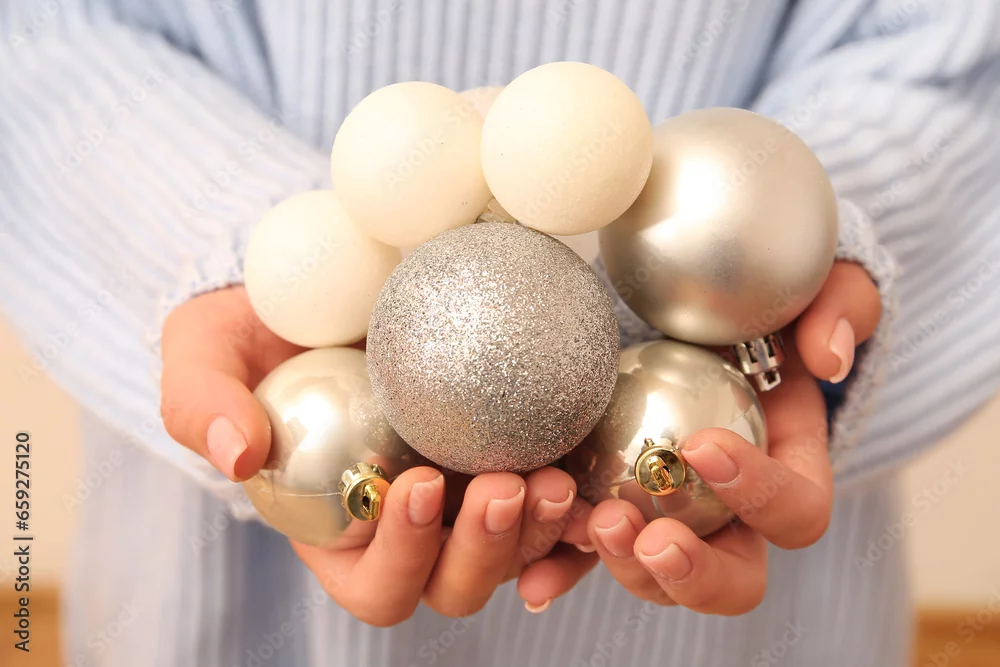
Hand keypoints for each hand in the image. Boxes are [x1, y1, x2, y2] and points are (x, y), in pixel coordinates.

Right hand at [159, 286, 577, 624]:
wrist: (325, 283)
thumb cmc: (255, 329)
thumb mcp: (205, 354)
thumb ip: (203, 403)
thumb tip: (238, 454)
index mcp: (338, 529)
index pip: (375, 582)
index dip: (401, 556)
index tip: (416, 482)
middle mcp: (408, 527)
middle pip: (456, 584)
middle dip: (484, 551)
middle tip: (504, 485)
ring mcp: (465, 496)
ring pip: (516, 554)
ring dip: (540, 531)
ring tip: (554, 477)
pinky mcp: (508, 452)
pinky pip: (553, 504)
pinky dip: (576, 505)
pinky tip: (586, 467)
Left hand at [517, 260, 881, 613]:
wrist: (694, 322)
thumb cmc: (759, 310)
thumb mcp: (813, 290)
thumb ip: (838, 309)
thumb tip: (829, 357)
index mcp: (791, 476)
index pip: (797, 511)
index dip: (760, 493)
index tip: (703, 446)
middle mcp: (736, 518)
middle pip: (734, 580)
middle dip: (695, 573)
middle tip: (652, 535)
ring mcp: (676, 525)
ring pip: (659, 580)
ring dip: (625, 568)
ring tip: (590, 525)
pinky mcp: (619, 513)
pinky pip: (592, 557)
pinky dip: (564, 571)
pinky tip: (532, 580)